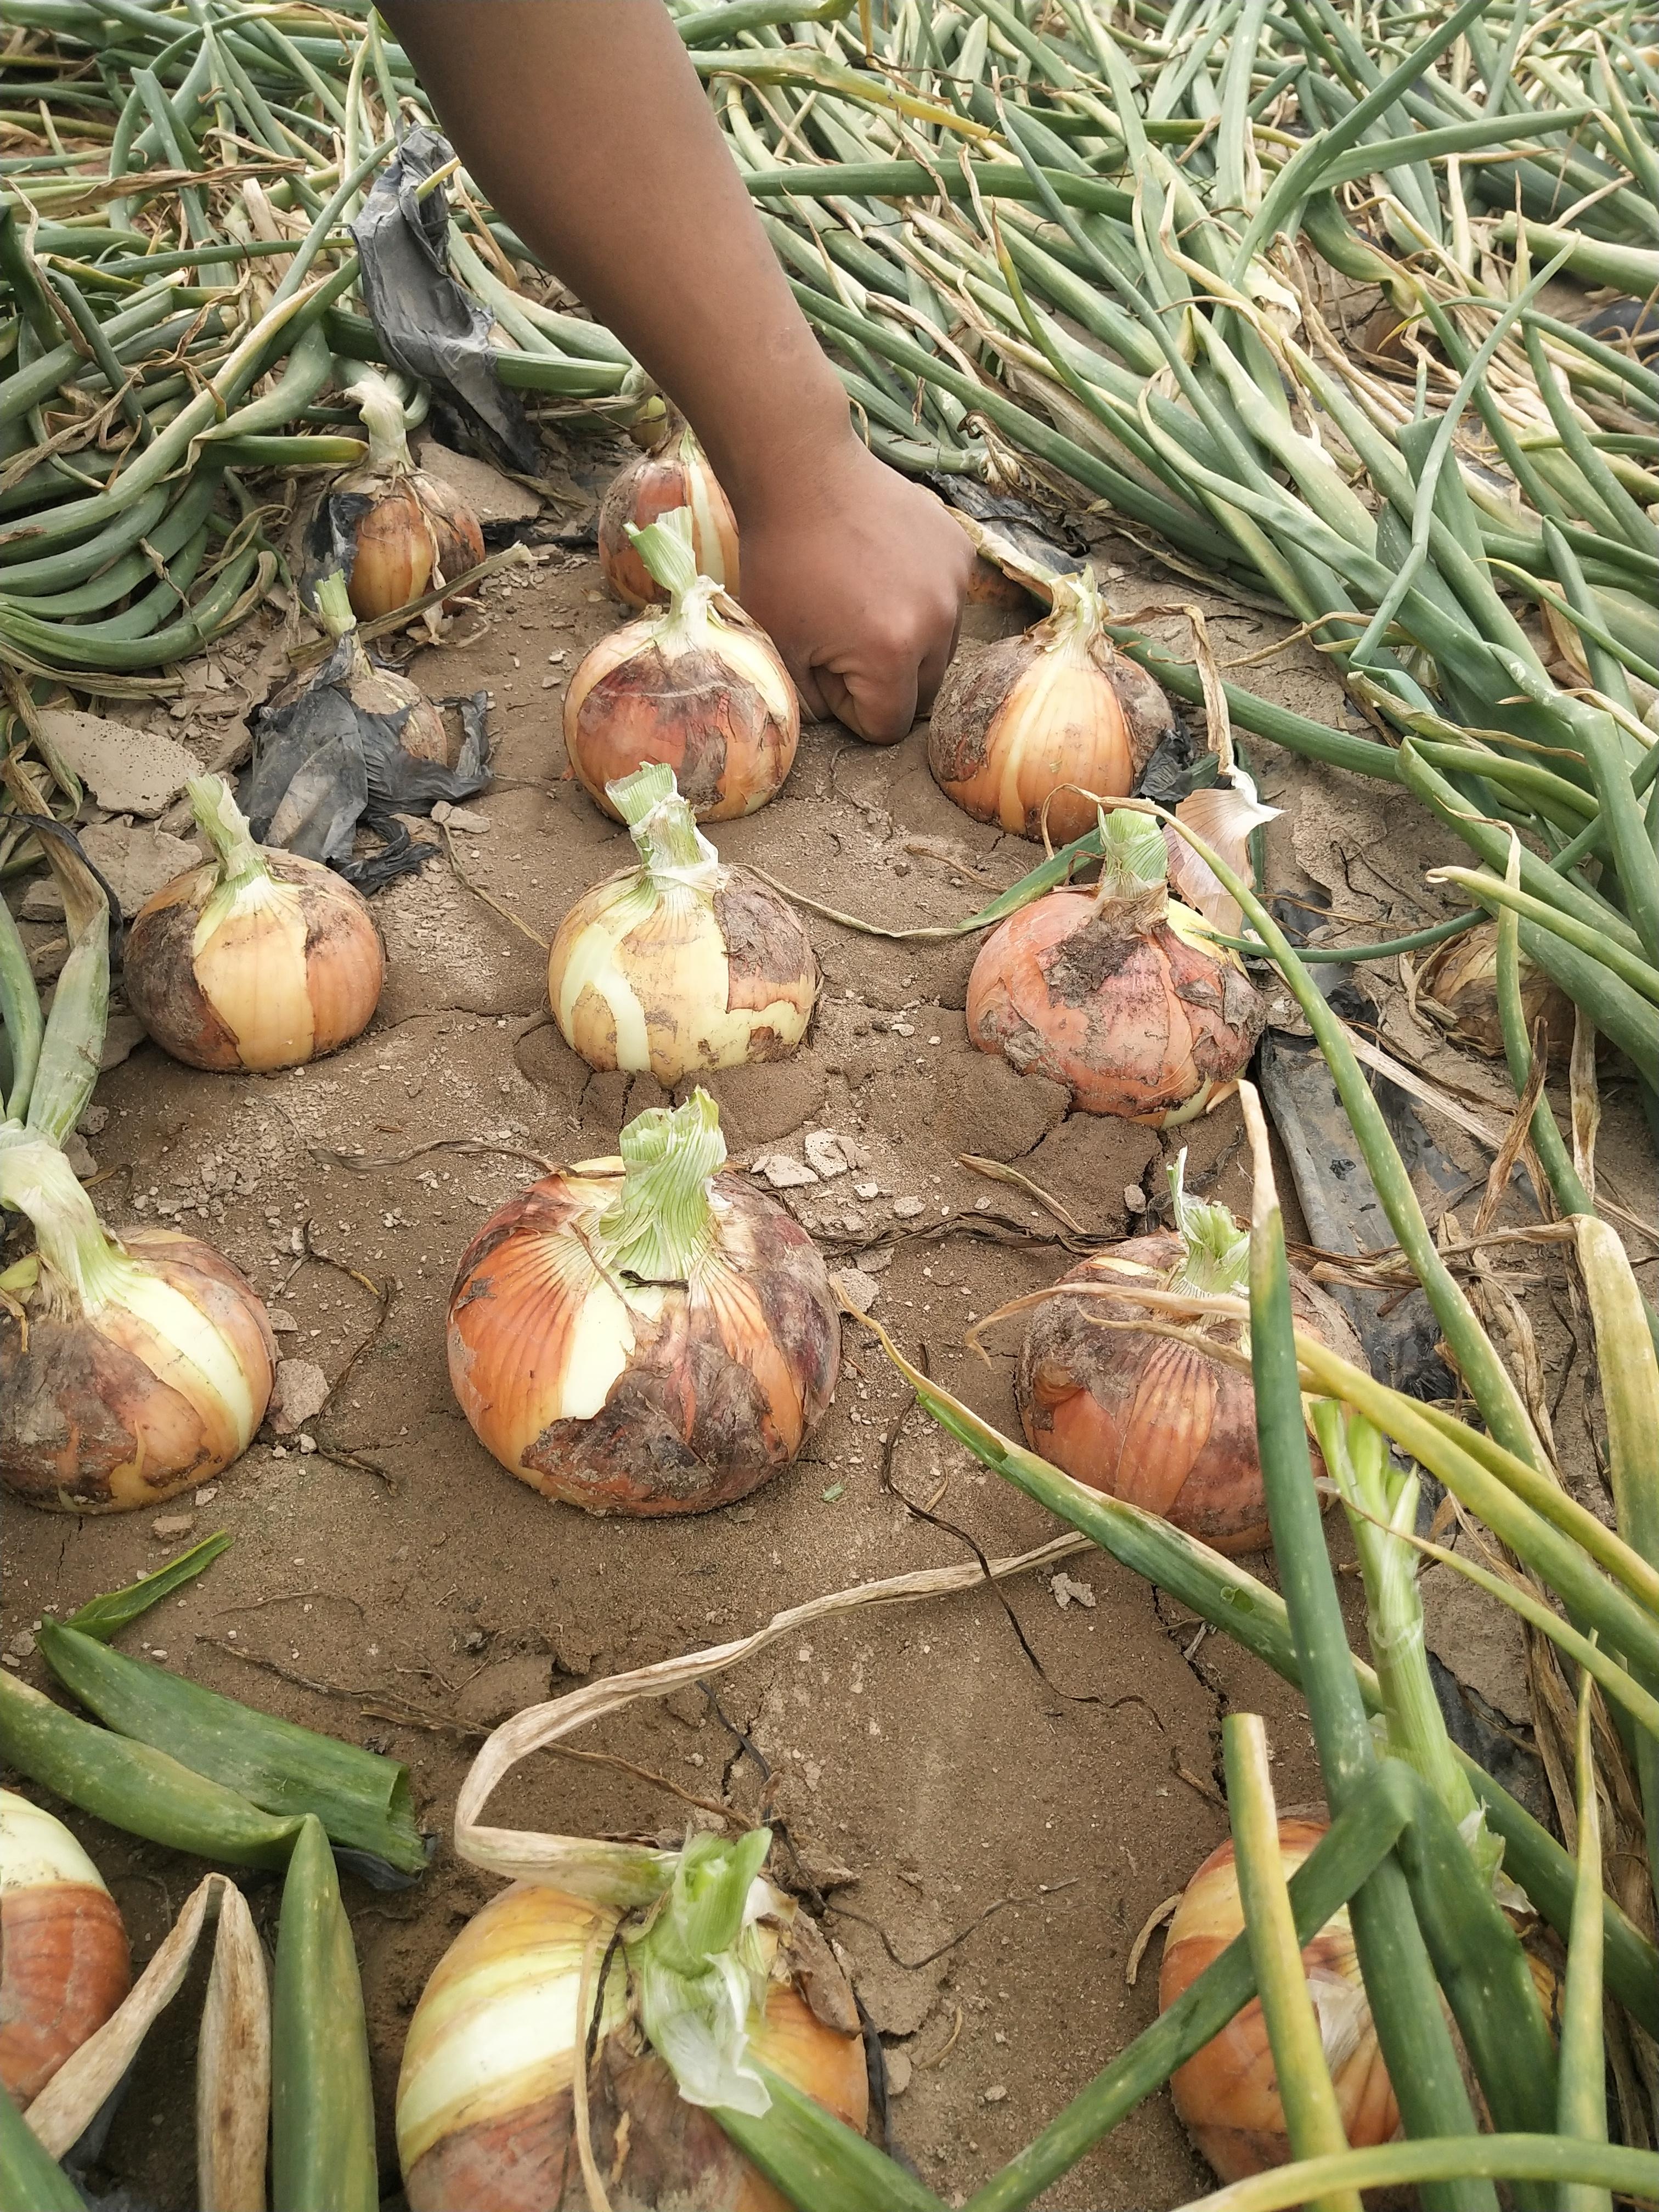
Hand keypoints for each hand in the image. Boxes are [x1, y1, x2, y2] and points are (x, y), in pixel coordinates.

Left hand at [731, 437, 971, 743]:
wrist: (802, 472)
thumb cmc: (782, 561)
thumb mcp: (780, 647)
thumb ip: (814, 703)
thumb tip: (840, 716)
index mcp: (892, 654)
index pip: (888, 726)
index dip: (853, 711)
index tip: (827, 672)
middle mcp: (938, 622)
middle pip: (924, 694)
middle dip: (885, 684)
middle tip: (843, 642)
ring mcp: (955, 584)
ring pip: (941, 651)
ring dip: (908, 645)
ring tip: (863, 604)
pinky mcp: (960, 552)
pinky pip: (948, 603)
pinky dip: (921, 600)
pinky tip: (883, 569)